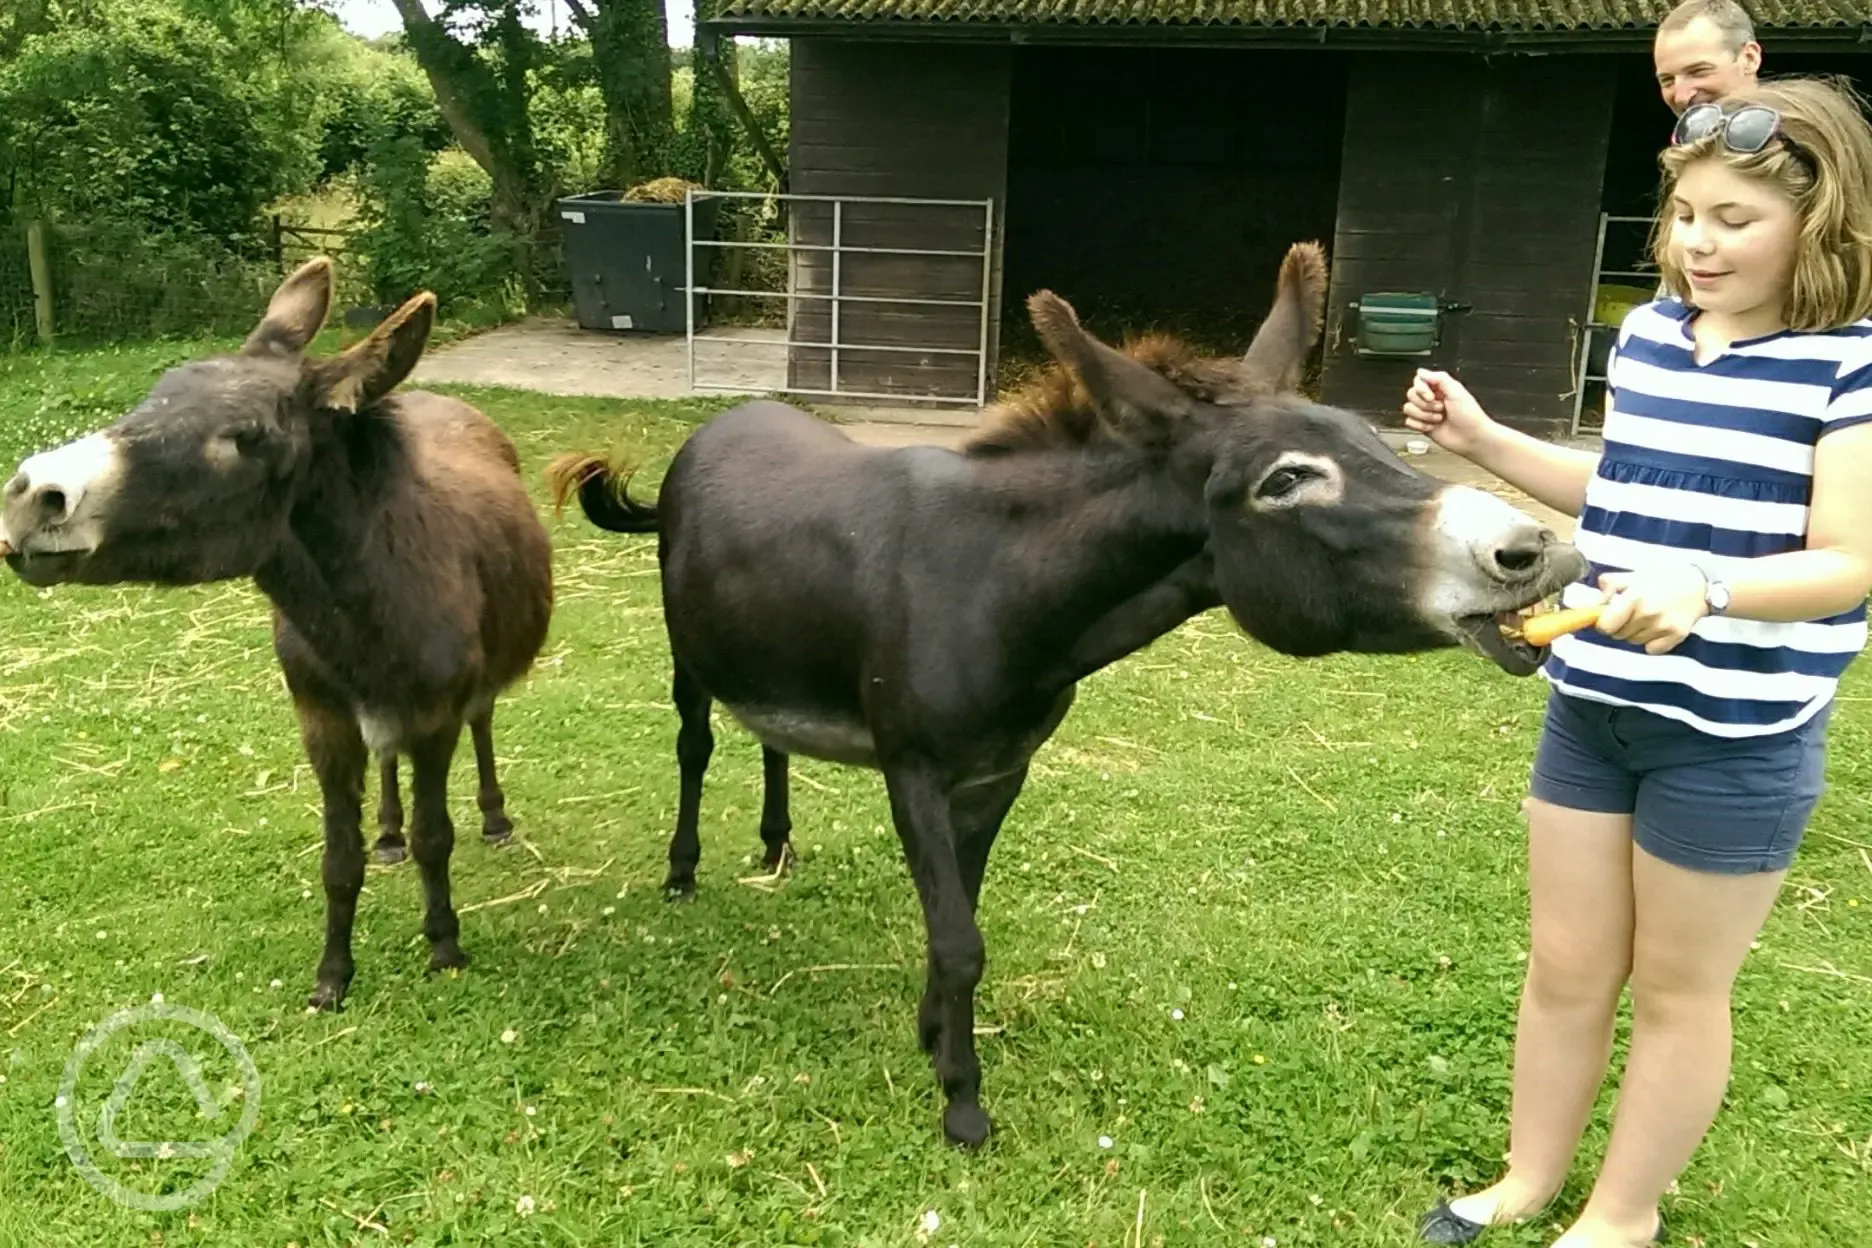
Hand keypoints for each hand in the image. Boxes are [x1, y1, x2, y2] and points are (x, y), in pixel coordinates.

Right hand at [1402, 369, 1497, 457]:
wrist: (1472, 438)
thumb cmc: (1469, 415)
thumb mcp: (1456, 391)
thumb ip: (1439, 378)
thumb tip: (1420, 371)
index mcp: (1439, 388)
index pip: (1418, 381)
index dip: (1421, 389)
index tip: (1431, 396)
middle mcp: (1431, 399)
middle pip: (1411, 394)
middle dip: (1425, 404)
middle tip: (1440, 409)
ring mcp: (1426, 412)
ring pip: (1408, 409)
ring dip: (1424, 415)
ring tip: (1439, 419)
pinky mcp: (1423, 426)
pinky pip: (1409, 422)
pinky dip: (1420, 425)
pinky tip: (1432, 427)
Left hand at [1593, 566, 1711, 653]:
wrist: (1700, 584)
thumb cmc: (1663, 577)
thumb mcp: (1634, 574)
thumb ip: (1610, 585)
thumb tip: (1594, 602)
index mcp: (1635, 597)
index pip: (1605, 626)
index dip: (1603, 623)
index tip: (1608, 617)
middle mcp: (1648, 614)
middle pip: (1618, 635)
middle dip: (1619, 626)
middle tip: (1632, 612)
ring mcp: (1663, 627)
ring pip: (1633, 642)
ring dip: (1635, 632)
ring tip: (1648, 616)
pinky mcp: (1676, 636)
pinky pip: (1651, 649)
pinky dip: (1651, 642)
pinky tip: (1658, 627)